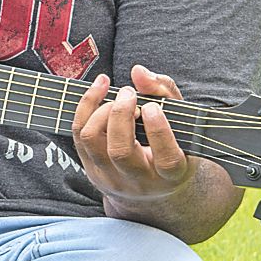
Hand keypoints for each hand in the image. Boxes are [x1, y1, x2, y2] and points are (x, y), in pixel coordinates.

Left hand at [72, 64, 195, 208]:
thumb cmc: (171, 146)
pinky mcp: (92, 170)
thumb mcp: (181, 123)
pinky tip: (100, 88)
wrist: (152, 189)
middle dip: (120, 115)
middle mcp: (140, 182)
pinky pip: (79, 135)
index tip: (152, 108)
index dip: (159, 132)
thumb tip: (138, 72)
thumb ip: (165, 93)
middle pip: (120, 151)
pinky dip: (86, 107)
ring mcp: (112, 178)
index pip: (166, 159)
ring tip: (118, 94)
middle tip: (129, 93)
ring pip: (93, 141)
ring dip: (100, 109)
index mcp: (172, 175)